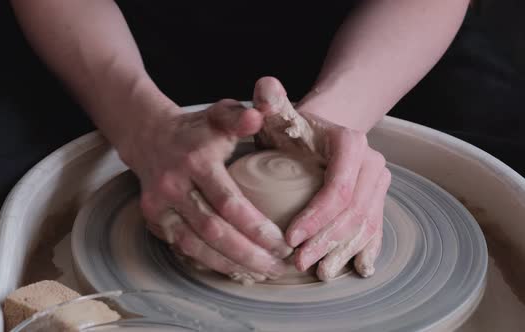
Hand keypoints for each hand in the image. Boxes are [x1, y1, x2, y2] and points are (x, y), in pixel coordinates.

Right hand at [118, 99, 291, 282]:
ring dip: (230, 265)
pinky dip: (210, 262)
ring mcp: (159, 206)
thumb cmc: (196, 129)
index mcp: (195, 161)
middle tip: (278, 267)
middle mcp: (173, 186)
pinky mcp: (154, 220)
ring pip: (196, 246)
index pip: (228, 202)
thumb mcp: (219, 113)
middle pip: (213, 231)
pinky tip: (235, 268)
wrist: (148, 137)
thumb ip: (241, 116)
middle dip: (248, 254)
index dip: (256, 227)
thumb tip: (260, 116)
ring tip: (261, 273)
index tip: (283, 243)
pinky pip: (183, 248)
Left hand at [253, 77, 390, 279]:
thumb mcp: (279, 115)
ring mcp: (378, 184)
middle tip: (297, 261)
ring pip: (365, 225)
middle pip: (352, 212)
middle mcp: (372, 164)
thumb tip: (264, 86)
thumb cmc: (292, 128)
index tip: (289, 237)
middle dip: (325, 241)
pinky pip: (375, 228)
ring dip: (342, 251)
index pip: (337, 188)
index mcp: (351, 145)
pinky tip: (356, 269)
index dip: (316, 217)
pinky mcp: (377, 200)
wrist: (319, 133)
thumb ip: (270, 101)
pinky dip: (364, 250)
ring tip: (318, 272)